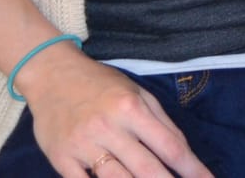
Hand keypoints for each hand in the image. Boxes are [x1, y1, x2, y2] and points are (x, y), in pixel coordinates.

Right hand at [14, 42, 208, 177]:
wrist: (52, 75)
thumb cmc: (101, 84)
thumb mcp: (137, 93)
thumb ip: (162, 122)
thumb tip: (184, 154)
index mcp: (132, 108)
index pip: (170, 146)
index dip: (192, 169)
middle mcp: (109, 127)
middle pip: (147, 169)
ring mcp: (83, 145)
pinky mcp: (61, 159)